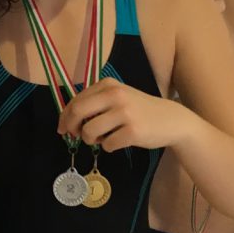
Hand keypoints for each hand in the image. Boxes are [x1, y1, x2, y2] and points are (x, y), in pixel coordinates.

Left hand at [57, 78, 185, 151]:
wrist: (170, 119)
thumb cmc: (139, 109)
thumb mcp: (117, 97)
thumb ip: (95, 102)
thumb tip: (67, 120)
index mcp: (108, 85)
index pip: (76, 100)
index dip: (65, 116)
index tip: (63, 128)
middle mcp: (115, 95)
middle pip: (78, 112)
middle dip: (71, 127)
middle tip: (74, 136)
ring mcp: (125, 113)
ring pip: (90, 131)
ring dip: (91, 140)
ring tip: (103, 138)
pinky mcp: (133, 132)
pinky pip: (107, 145)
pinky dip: (108, 147)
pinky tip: (118, 141)